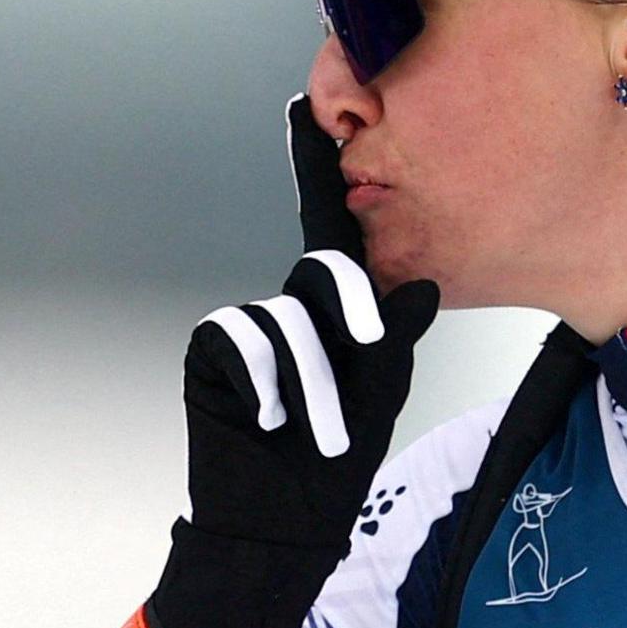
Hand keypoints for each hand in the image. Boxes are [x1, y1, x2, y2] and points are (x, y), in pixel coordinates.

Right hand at [150, 93, 439, 627]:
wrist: (279, 519)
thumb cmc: (337, 452)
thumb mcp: (381, 391)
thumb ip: (395, 338)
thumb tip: (415, 288)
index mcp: (333, 305)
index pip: (330, 227)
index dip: (316, 168)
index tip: (308, 107)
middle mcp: (289, 304)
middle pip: (322, 272)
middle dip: (348, 320)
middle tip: (363, 362)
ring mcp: (246, 326)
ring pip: (286, 317)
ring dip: (314, 382)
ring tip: (316, 430)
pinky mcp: (211, 352)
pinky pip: (241, 340)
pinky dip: (266, 384)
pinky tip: (266, 420)